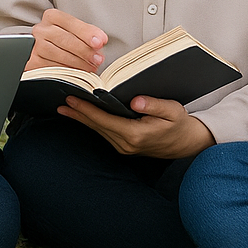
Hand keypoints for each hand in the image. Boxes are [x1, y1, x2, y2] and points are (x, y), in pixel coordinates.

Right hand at [26, 8, 106, 71]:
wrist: (44, 50)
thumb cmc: (65, 40)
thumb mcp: (75, 33)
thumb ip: (87, 35)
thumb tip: (101, 40)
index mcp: (52, 16)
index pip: (70, 22)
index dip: (86, 32)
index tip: (100, 42)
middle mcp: (41, 29)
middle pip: (63, 38)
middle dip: (83, 50)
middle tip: (98, 59)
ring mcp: (34, 45)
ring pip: (56, 53)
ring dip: (77, 62)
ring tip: (91, 67)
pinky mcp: (32, 61)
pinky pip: (49, 67)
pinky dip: (65, 71)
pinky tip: (77, 72)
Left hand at [59, 94, 214, 158]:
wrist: (186, 143)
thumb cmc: (179, 124)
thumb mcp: (172, 110)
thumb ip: (154, 104)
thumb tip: (135, 100)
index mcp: (136, 134)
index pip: (105, 120)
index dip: (87, 109)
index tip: (73, 99)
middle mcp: (126, 144)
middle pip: (97, 126)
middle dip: (79, 114)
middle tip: (62, 102)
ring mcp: (124, 148)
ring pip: (98, 131)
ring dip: (82, 119)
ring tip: (66, 108)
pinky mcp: (124, 146)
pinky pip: (104, 133)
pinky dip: (92, 123)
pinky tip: (83, 116)